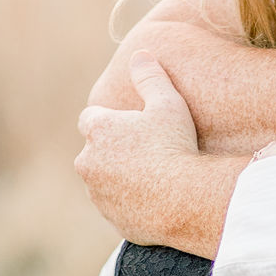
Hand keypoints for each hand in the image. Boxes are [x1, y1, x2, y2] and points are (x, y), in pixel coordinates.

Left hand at [76, 50, 244, 252]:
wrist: (187, 200)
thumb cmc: (176, 147)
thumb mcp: (168, 104)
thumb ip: (151, 78)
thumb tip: (140, 56)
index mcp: (98, 131)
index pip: (91, 119)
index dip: (111, 121)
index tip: (131, 125)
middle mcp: (88, 163)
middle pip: (95, 152)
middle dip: (113, 151)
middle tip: (146, 151)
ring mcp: (98, 195)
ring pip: (105, 182)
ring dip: (120, 178)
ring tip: (154, 177)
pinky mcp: (113, 219)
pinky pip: (119, 208)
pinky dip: (132, 203)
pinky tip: (157, 199)